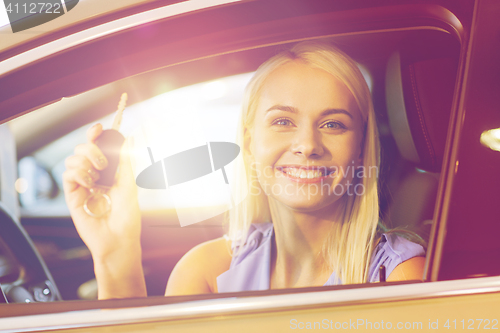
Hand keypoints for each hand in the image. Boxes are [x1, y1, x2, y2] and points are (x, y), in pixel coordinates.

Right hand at [63, 123, 140, 259]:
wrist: (118, 239)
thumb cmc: (127, 216)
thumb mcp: (130, 184)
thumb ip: (127, 161)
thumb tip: (130, 137)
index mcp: (108, 172)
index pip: (98, 147)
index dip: (95, 135)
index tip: (99, 128)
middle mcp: (94, 176)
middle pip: (82, 149)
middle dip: (91, 148)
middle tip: (103, 162)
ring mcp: (82, 186)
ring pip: (72, 160)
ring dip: (85, 162)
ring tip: (97, 177)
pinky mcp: (73, 196)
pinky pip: (67, 175)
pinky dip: (78, 173)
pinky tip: (89, 183)